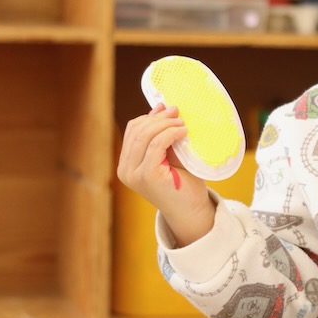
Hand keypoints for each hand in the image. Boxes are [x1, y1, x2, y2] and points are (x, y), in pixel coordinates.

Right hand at [117, 104, 215, 245]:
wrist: (191, 211)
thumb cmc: (183, 183)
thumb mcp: (170, 154)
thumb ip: (162, 135)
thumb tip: (161, 106)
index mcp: (127, 164)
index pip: (133, 131)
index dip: (150, 117)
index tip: (168, 110)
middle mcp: (126, 170)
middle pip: (137, 131)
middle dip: (158, 118)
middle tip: (177, 112)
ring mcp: (134, 174)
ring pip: (144, 136)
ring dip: (165, 124)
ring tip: (182, 123)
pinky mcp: (147, 176)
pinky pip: (155, 145)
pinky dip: (170, 134)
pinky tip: (183, 132)